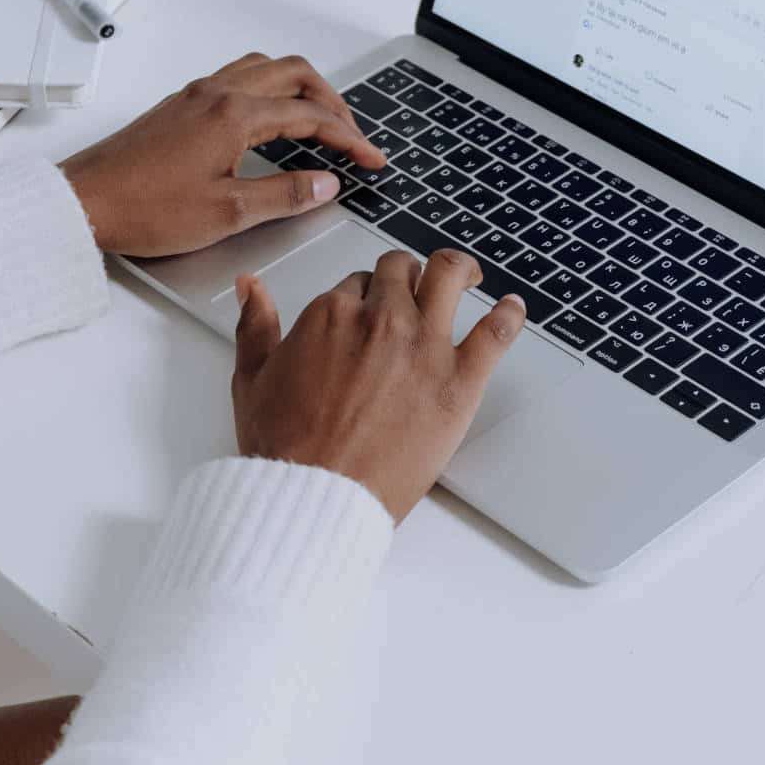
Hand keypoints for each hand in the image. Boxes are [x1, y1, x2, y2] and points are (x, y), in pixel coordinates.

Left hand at [60, 54, 385, 257]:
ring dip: (297, 87)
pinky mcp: (177, 107)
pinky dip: (266, 90)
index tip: (370, 159)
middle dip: (331, 101)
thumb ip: (283, 195)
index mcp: (234, 115)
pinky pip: (235, 79)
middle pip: (293, 74)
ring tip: (316, 120)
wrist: (83, 202)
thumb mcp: (227, 214)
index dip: (349, 138)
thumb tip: (324, 184)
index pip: (310, 116)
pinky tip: (265, 120)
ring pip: (263, 69)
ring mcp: (194, 96)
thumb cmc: (142, 208)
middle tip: (350, 135)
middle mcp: (216, 94)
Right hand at [231, 248, 526, 521]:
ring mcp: (423, 346)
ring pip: (448, 278)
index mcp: (330, 314)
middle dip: (404, 277)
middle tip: (412, 287)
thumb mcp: (252, 378)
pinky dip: (509, 315)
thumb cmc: (284, 447)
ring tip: (465, 274)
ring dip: (457, 269)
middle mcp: (380, 319)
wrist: (315, 495)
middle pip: (400, 273)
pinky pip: (496, 332)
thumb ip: (254, 325)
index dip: (362, 296)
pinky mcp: (459, 381)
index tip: (366, 311)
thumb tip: (251, 287)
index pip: (356, 283)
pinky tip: (513, 308)